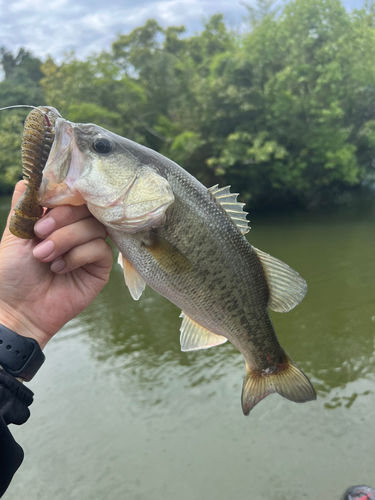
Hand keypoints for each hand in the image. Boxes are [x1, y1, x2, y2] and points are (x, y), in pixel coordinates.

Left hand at [0, 181, 112, 348]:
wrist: (16, 309)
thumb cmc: (11, 273)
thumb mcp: (15, 233)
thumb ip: (25, 205)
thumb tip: (29, 176)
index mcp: (56, 220)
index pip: (72, 196)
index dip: (63, 195)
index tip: (46, 205)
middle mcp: (76, 231)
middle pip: (86, 207)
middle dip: (62, 219)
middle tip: (39, 234)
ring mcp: (89, 249)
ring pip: (94, 226)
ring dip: (66, 239)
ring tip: (44, 256)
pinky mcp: (99, 268)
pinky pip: (100, 249)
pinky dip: (78, 256)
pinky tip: (59, 268)